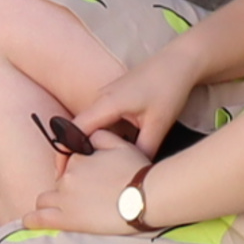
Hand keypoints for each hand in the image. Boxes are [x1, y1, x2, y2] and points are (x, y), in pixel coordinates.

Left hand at [29, 127, 154, 236]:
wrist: (145, 197)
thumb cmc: (138, 171)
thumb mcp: (122, 145)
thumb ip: (101, 136)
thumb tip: (88, 136)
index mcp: (79, 159)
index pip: (69, 164)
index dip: (77, 172)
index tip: (86, 181)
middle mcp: (68, 177)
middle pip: (58, 182)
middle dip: (66, 189)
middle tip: (83, 198)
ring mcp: (65, 198)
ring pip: (44, 200)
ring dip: (50, 204)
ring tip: (60, 211)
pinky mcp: (66, 219)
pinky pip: (39, 219)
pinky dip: (32, 220)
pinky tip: (30, 223)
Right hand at [63, 38, 202, 162]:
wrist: (181, 61)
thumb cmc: (170, 88)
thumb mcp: (159, 124)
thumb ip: (142, 152)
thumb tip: (133, 174)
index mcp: (107, 103)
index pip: (74, 131)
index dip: (65, 154)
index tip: (61, 176)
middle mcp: (101, 98)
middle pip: (78, 131)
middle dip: (75, 156)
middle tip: (78, 181)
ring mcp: (106, 97)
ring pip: (91, 127)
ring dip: (90, 147)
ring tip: (95, 172)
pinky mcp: (115, 98)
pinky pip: (101, 121)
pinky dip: (102, 138)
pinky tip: (113, 153)